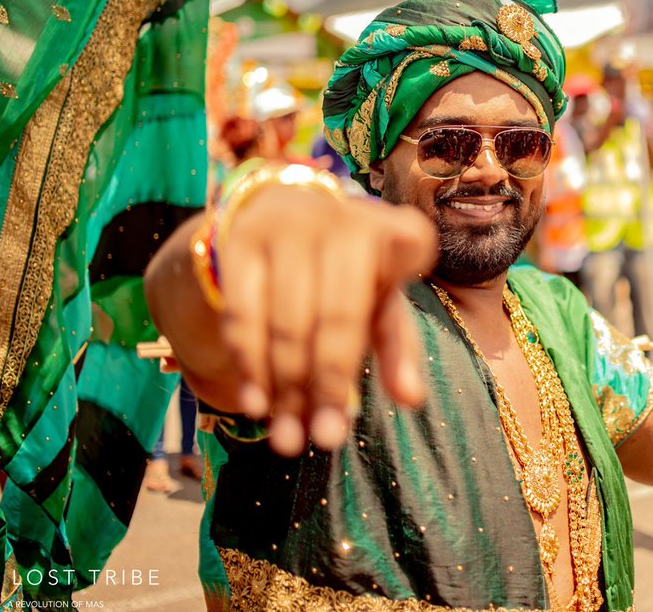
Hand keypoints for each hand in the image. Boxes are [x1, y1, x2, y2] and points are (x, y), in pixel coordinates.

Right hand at [218, 185, 436, 455]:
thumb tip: (412, 400)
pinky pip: (243, 314)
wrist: (281, 213)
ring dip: (287, 388)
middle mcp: (340, 220)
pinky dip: (249, 364)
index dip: (408, 271)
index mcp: (389, 229)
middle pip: (338, 316)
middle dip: (329, 384)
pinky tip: (257, 405)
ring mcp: (286, 226)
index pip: (413, 248)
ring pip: (286, 323)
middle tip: (326, 439)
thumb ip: (399, 346)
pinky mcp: (239, 240)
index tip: (406, 351)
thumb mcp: (382, 300)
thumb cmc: (347, 272)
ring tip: (290, 438)